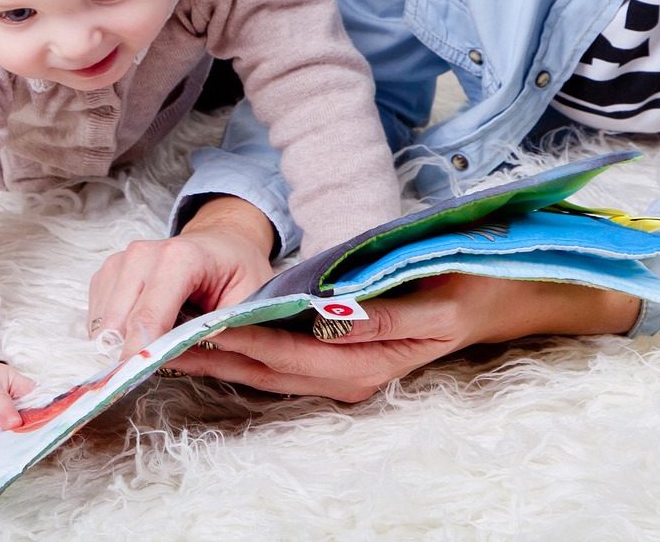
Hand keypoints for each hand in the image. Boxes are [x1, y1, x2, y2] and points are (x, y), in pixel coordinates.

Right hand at [87, 195, 275, 358]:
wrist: (223, 243)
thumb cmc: (238, 271)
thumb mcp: (246, 301)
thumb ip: (216, 331)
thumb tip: (173, 360)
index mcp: (181, 258)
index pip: (148, 317)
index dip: (141, 354)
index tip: (141, 380)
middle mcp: (143, 254)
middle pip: (119, 324)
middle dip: (134, 353)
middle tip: (161, 363)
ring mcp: (121, 261)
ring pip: (103, 325)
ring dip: (124, 343)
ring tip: (160, 338)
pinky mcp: (108, 272)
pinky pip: (98, 318)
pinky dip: (116, 333)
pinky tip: (145, 328)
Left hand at [162, 275, 641, 401]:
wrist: (501, 298)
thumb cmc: (465, 282)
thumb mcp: (428, 292)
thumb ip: (377, 309)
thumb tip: (328, 313)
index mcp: (371, 362)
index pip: (289, 353)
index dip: (241, 342)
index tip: (196, 327)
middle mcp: (352, 377)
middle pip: (268, 371)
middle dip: (213, 356)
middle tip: (158, 339)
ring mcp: (347, 374)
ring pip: (270, 372)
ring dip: (220, 359)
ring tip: (165, 341)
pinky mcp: (342, 363)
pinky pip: (284, 363)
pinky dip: (245, 352)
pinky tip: (210, 338)